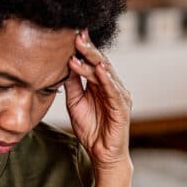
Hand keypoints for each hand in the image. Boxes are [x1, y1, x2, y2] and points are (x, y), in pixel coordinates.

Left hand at [64, 30, 131, 170]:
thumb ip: (72, 84)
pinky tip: (98, 69)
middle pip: (100, 62)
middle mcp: (112, 86)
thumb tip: (63, 64)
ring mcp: (119, 95)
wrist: (102, 154)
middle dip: (88, 48)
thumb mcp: (75, 103)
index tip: (70, 33)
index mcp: (101, 84)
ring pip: (106, 73)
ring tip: (81, 47)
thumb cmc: (91, 129)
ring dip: (93, 60)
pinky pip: (114, 91)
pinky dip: (106, 79)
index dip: (82, 48)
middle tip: (76, 34)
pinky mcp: (122, 107)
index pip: (91, 62)